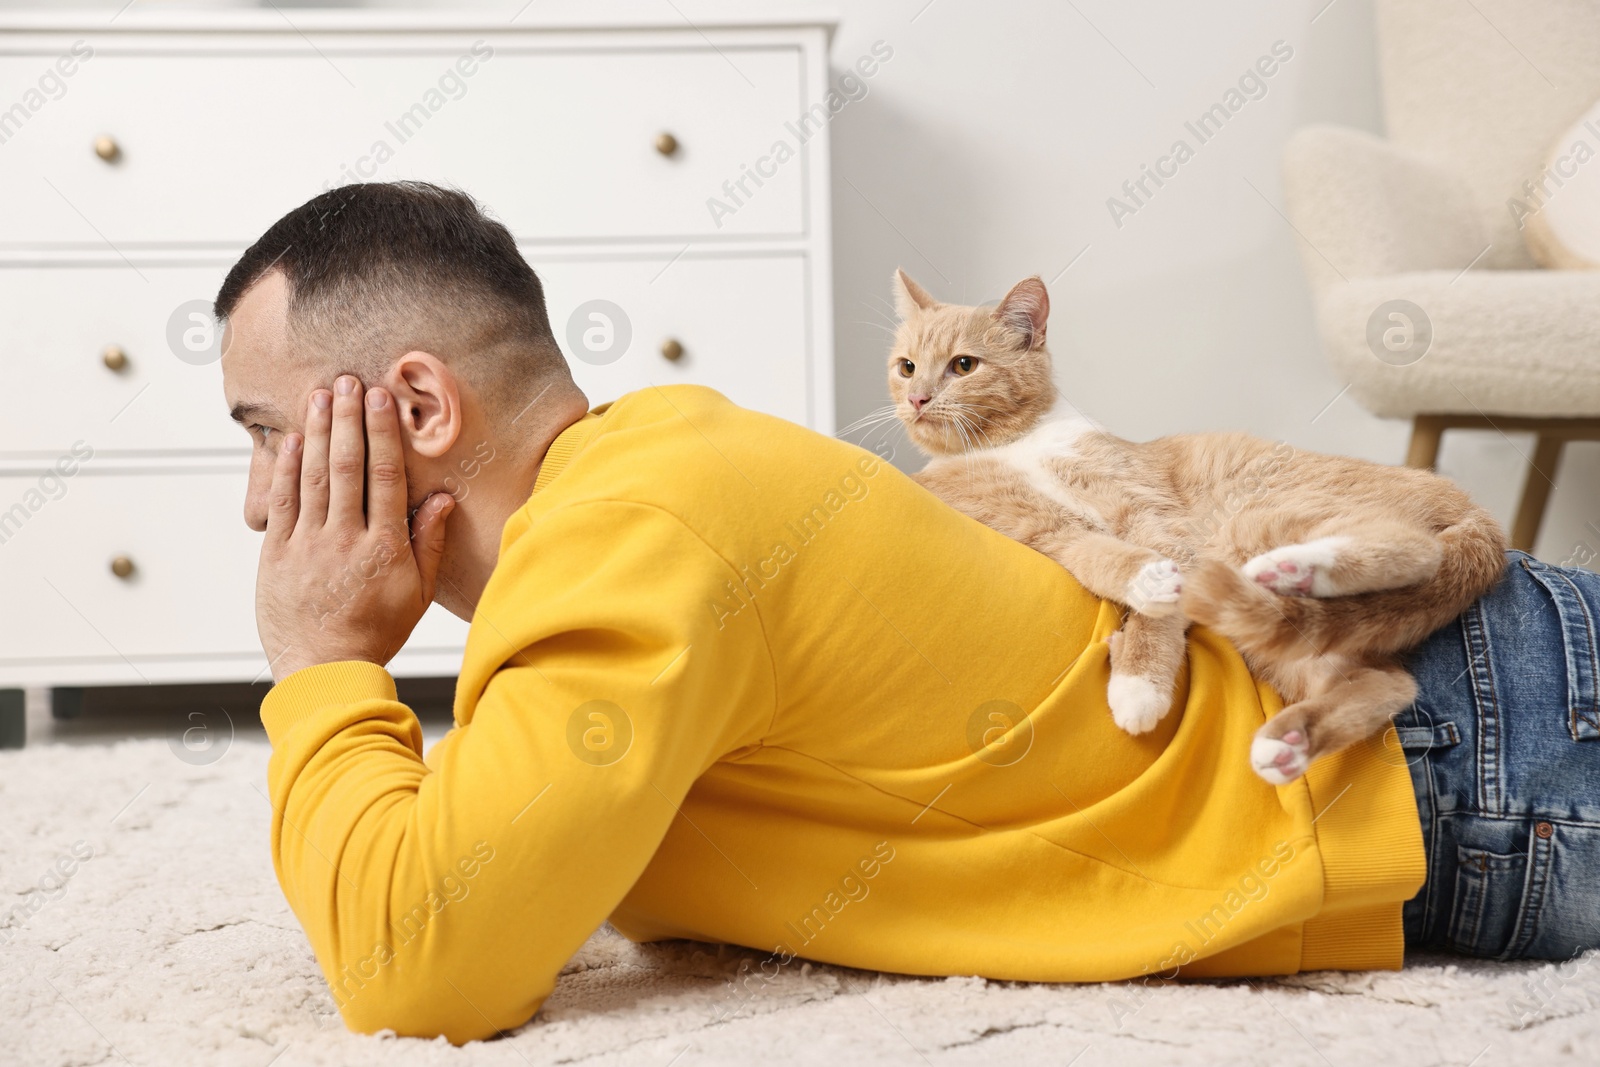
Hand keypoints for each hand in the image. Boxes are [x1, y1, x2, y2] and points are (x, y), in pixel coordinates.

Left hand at [256, 376, 454, 681]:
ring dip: (317, 432)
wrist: (322, 670)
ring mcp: (308, 546)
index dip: (382, 433)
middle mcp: (345, 540)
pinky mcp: (277, 555)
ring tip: (319, 395)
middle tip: (346, 381)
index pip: (384, 477)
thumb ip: (428, 542)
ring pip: (313, 477)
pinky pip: (283, 502)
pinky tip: (293, 439)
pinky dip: (286, 468)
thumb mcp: (417, 592)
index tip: (380, 399)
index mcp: (384, 548)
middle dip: (347, 419)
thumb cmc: (376, 632)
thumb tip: (440, 497)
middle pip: (347, 467)